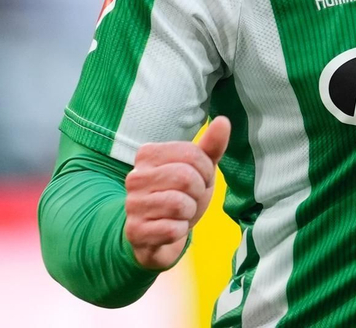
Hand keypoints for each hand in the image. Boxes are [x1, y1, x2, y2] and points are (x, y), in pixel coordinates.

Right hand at [122, 116, 230, 269]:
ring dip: (189, 212)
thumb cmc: (181, 195)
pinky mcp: (135, 232)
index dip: (206, 171)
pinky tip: (171, 229)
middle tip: (191, 198)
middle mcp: (135, 177)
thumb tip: (223, 121)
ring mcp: (132, 205)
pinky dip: (180, 231)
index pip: (192, 154)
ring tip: (180, 213)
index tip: (200, 179)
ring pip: (178, 204)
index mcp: (148, 154)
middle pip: (185, 177)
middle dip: (198, 192)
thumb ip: (211, 146)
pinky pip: (172, 229)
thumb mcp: (199, 169)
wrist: (159, 234)